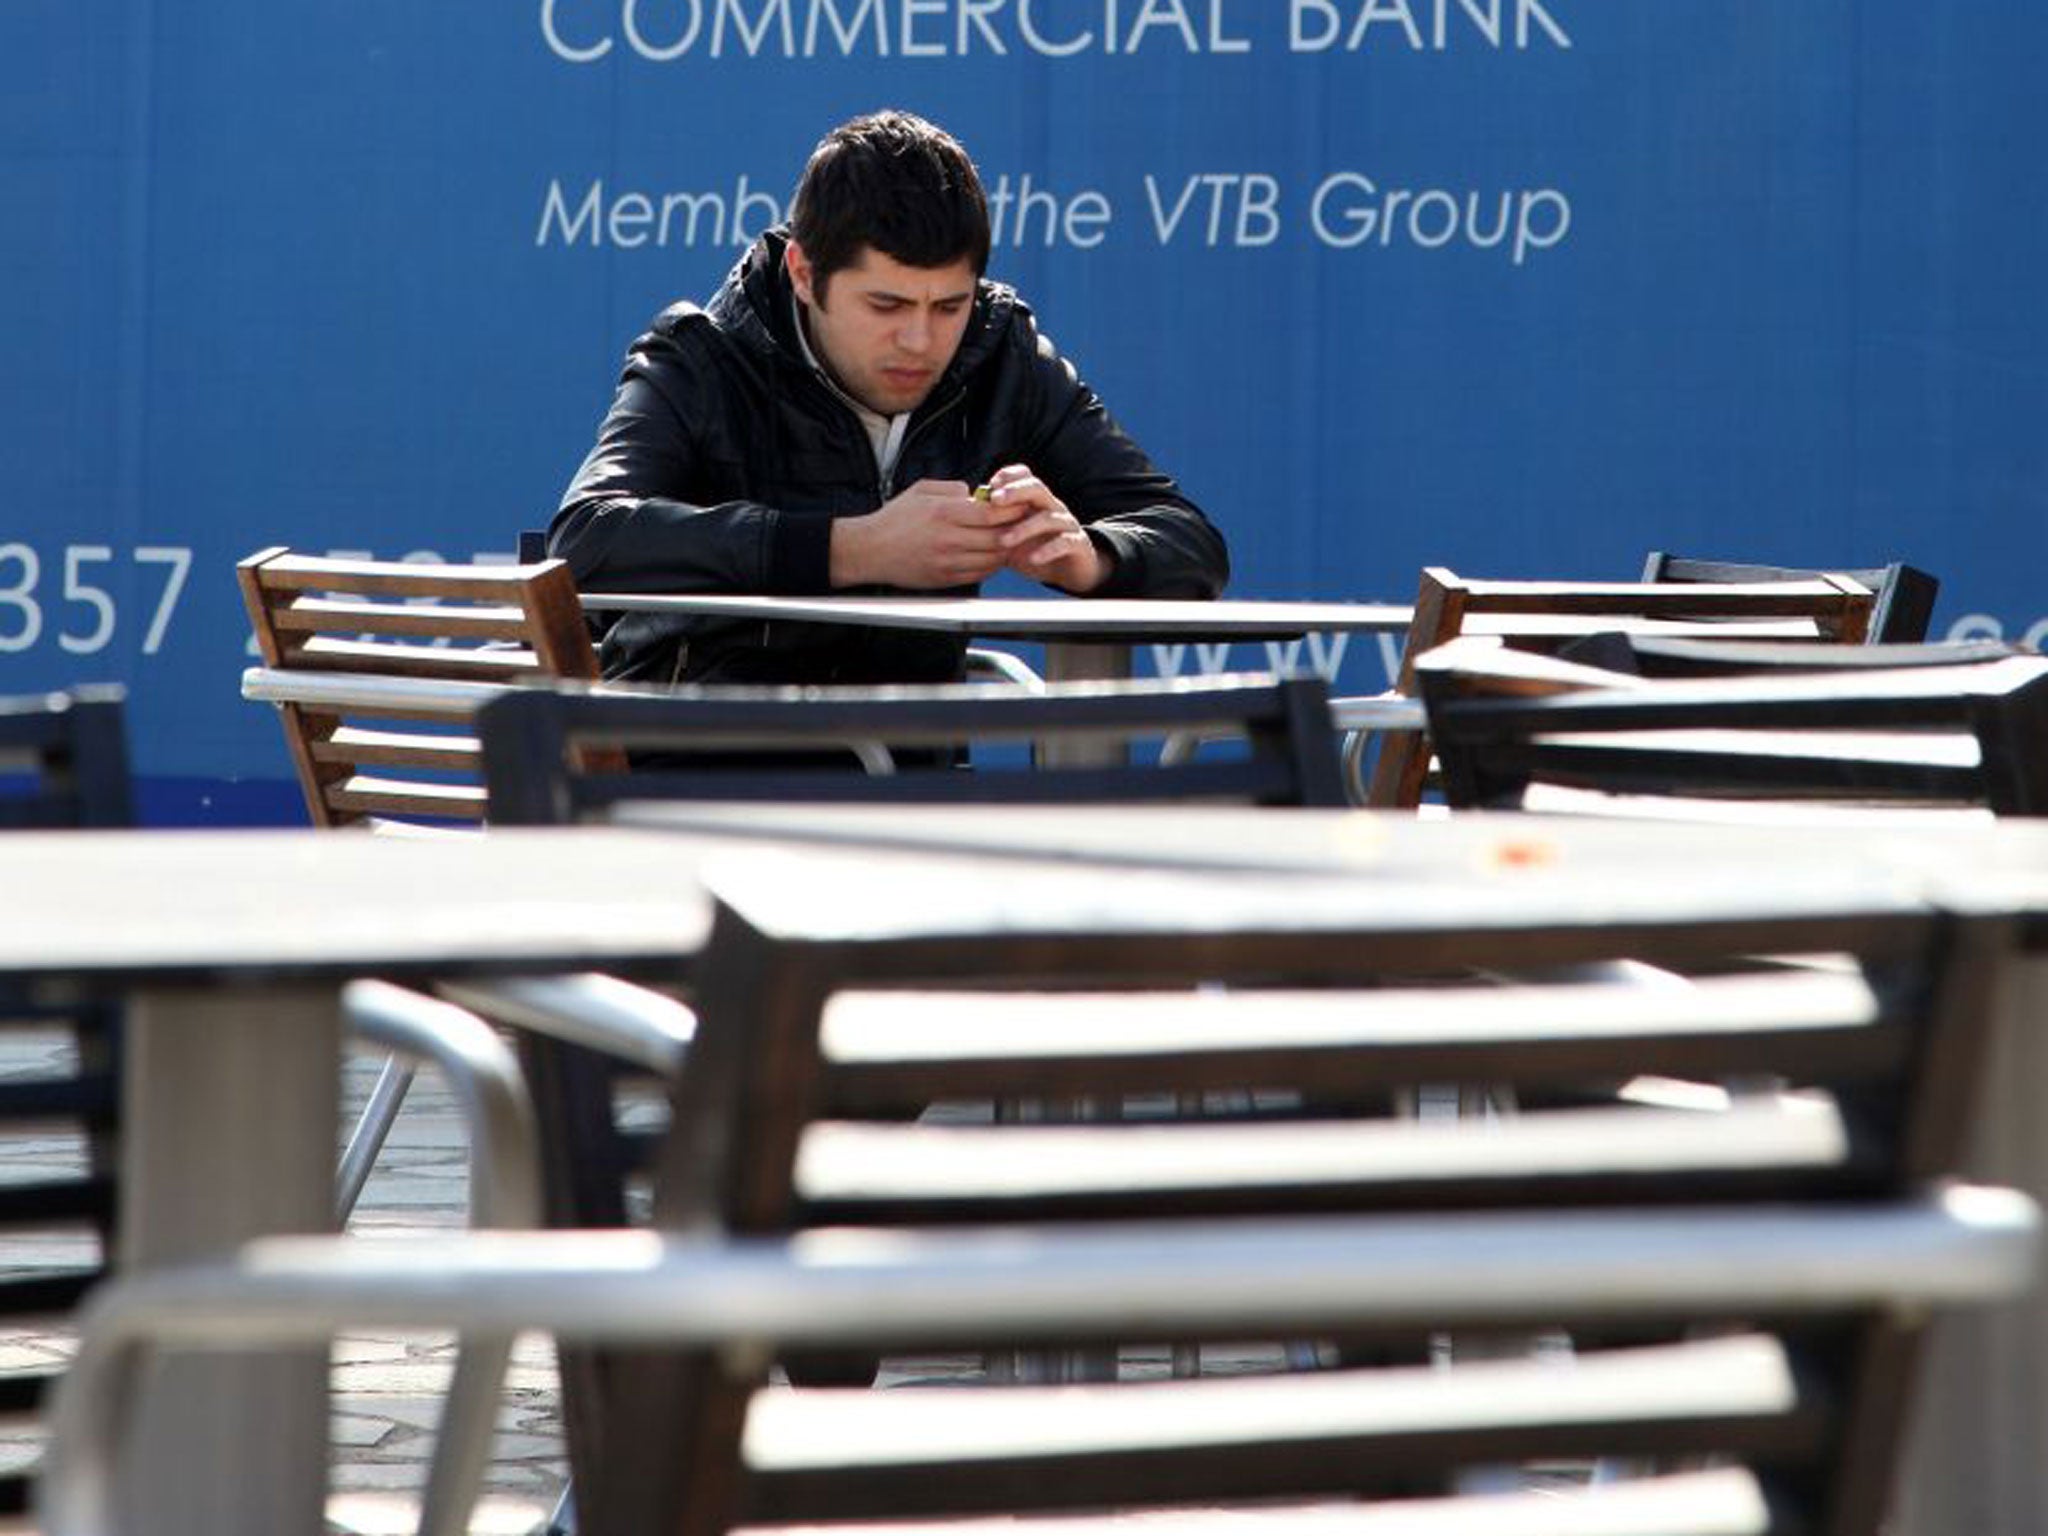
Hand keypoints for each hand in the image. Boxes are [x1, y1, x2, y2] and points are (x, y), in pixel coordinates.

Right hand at [829, 480, 1023, 589]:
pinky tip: (991, 555)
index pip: (991, 513)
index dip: (1011, 510)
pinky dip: (991, 565)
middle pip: (998, 537)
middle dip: (1015, 530)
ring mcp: (947, 562)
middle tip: (1023, 524)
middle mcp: (948, 539)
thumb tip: (976, 493)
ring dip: (1005, 550)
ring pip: (992, 559)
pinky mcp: (945, 579)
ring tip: (1010, 539)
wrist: (869, 550)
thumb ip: (951, 488)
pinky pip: (979, 574)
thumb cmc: (894, 519)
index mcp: (943, 512)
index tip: (1020, 505)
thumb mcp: (921, 491)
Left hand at [983, 464, 1110, 593]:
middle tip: (995, 500)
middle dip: (1016, 491)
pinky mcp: (1077, 544)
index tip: (991, 484)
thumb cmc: (1035, 548)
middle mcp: (1052, 506)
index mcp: (1035, 500)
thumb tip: (966, 513)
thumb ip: (994, 524)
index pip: (1026, 476)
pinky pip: (1065, 542)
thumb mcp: (1011, 534)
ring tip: (1004, 541)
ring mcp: (1066, 524)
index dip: (1010, 476)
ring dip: (1025, 528)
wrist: (1070, 569)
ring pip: (1049, 517)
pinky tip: (1032, 558)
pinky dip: (1048, 550)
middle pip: (1037, 488)